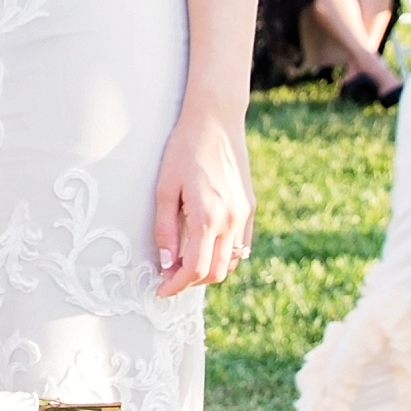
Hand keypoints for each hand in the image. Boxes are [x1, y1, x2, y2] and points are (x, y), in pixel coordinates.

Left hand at [154, 100, 252, 298]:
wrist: (216, 120)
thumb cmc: (184, 150)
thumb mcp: (164, 189)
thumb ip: (164, 229)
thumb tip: (166, 263)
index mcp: (207, 217)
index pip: (194, 269)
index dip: (176, 286)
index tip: (160, 290)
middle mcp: (231, 220)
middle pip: (214, 272)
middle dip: (191, 282)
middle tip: (169, 277)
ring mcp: (244, 215)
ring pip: (230, 262)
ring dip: (208, 270)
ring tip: (184, 261)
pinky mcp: (249, 207)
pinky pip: (241, 245)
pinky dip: (223, 255)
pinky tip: (204, 246)